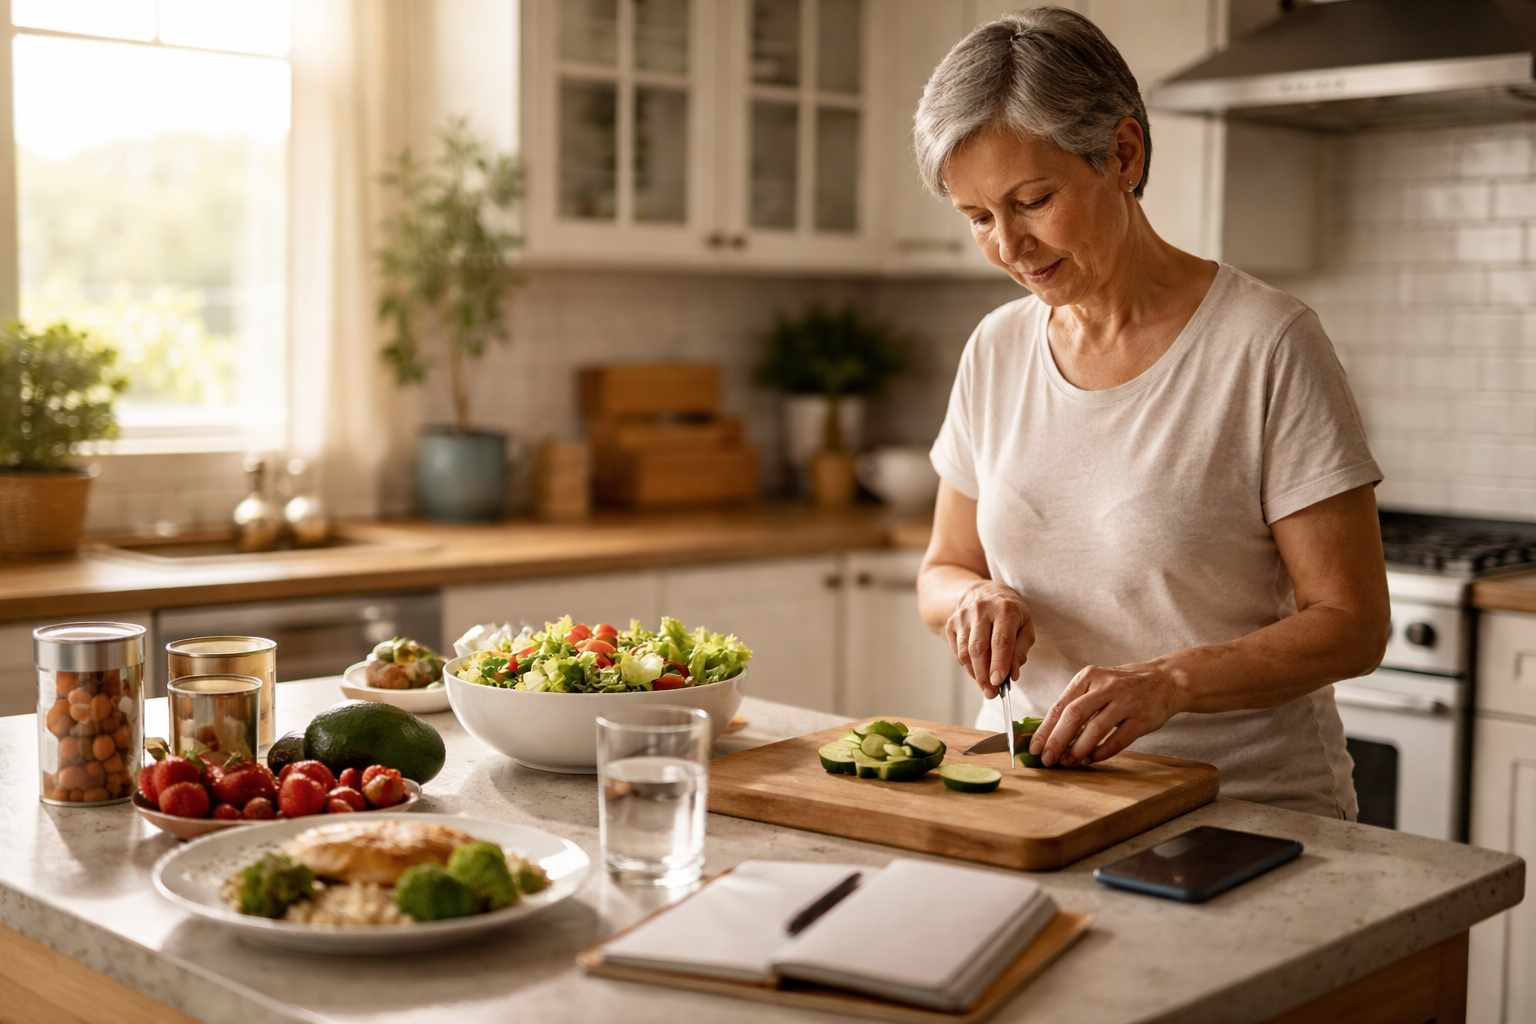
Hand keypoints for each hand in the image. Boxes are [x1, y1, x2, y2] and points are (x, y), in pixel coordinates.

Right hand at [944, 582, 1034, 698]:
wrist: (982, 592)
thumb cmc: (1009, 612)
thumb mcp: (1025, 625)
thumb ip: (1021, 649)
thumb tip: (1013, 674)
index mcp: (1005, 608)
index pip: (1001, 640)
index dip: (999, 663)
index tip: (999, 682)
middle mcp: (981, 609)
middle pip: (979, 648)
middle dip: (984, 674)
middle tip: (991, 693)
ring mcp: (963, 616)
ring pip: (965, 651)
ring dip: (975, 673)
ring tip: (985, 686)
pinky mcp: (952, 623)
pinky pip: (958, 651)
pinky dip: (967, 666)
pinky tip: (977, 670)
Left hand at [1029, 661, 1184, 766]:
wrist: (1165, 680)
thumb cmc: (1123, 686)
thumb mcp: (1096, 684)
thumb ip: (1075, 703)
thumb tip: (1047, 732)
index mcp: (1088, 677)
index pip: (1060, 706)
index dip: (1045, 729)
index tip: (1034, 747)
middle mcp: (1106, 686)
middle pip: (1074, 715)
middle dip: (1057, 740)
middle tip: (1047, 759)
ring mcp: (1126, 701)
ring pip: (1095, 728)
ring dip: (1079, 749)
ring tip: (1069, 761)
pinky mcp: (1142, 718)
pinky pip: (1118, 740)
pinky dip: (1102, 752)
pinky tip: (1092, 759)